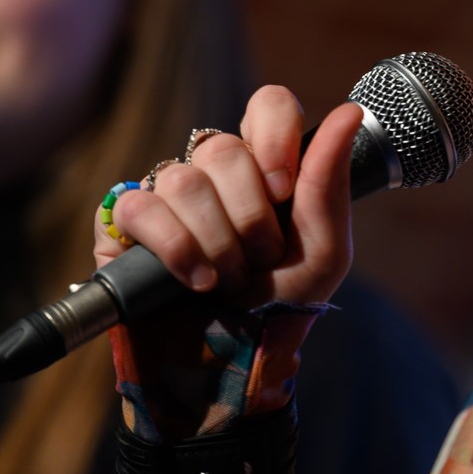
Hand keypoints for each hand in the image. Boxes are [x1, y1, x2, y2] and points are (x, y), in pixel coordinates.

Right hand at [93, 86, 358, 307]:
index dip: (273, 136)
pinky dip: (174, 248)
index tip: (283, 189)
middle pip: (221, 148)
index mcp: (265, 166)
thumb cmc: (280, 308)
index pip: (266, 104)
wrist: (232, 368)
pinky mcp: (125, 225)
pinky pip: (138, 207)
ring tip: (227, 279)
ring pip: (182, 180)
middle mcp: (214, 172)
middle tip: (260, 258)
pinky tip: (193, 280)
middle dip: (248, 215)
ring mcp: (166, 195)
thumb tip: (348, 112)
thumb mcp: (322, 252)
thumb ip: (328, 181)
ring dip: (215, 242)